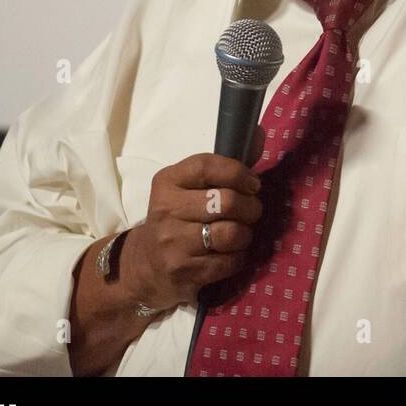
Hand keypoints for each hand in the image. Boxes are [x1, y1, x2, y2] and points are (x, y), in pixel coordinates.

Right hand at [118, 126, 265, 310]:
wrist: (145, 267)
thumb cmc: (178, 218)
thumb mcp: (190, 188)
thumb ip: (225, 165)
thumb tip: (260, 133)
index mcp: (167, 182)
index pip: (206, 166)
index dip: (237, 172)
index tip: (253, 183)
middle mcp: (165, 210)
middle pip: (226, 202)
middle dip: (250, 207)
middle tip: (251, 211)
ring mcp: (172, 244)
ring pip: (231, 233)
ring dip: (246, 234)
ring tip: (240, 233)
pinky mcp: (184, 272)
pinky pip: (229, 261)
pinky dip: (238, 256)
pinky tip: (229, 253)